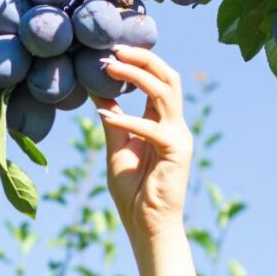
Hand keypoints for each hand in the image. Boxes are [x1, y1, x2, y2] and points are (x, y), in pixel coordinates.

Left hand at [92, 45, 192, 248]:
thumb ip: (113, 118)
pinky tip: (108, 117)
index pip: (157, 81)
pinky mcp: (178, 152)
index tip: (110, 51)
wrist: (147, 226)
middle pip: (167, 77)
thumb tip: (97, 89)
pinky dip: (130, 120)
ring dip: (136, 77)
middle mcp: (174, 125)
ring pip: (164, 92)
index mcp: (162, 122)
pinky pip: (153, 128)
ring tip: (110, 67)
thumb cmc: (133, 193)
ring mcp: (179, 137)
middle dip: (142, 59)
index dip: (137, 62)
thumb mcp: (117, 147)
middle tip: (113, 50)